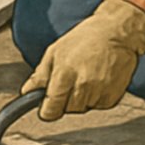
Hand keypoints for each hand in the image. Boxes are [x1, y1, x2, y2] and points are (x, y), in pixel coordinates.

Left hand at [22, 0, 144, 120]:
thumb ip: (40, 75)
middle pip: (66, 110)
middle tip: (70, 80)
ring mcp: (99, 92)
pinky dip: (95, 98)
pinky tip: (97, 80)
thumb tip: (27, 92)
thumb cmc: (85, 39)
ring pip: (82, 109)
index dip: (47, 110)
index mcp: (64, 74)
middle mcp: (82, 86)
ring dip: (80, 99)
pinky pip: (97, 106)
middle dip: (64, 100)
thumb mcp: (55, 52)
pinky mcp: (112, 97)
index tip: (47, 107)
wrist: (116, 33)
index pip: (51, 110)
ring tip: (85, 76)